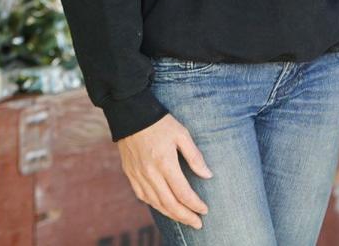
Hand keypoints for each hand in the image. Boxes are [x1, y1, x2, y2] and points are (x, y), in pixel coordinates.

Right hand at [117, 114, 212, 228]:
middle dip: (185, 217)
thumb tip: (208, 175)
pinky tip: (164, 207)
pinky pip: (143, 197)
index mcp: (165, 163)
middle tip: (198, 224)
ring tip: (184, 219)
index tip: (205, 210)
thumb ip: (195, 156)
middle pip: (169, 204)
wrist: (130, 113)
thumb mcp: (182, 134)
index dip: (195, 205)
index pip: (183, 192)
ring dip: (171, 214)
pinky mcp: (130, 174)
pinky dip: (155, 206)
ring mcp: (138, 175)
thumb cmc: (160, 122)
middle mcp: (150, 173)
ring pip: (156, 203)